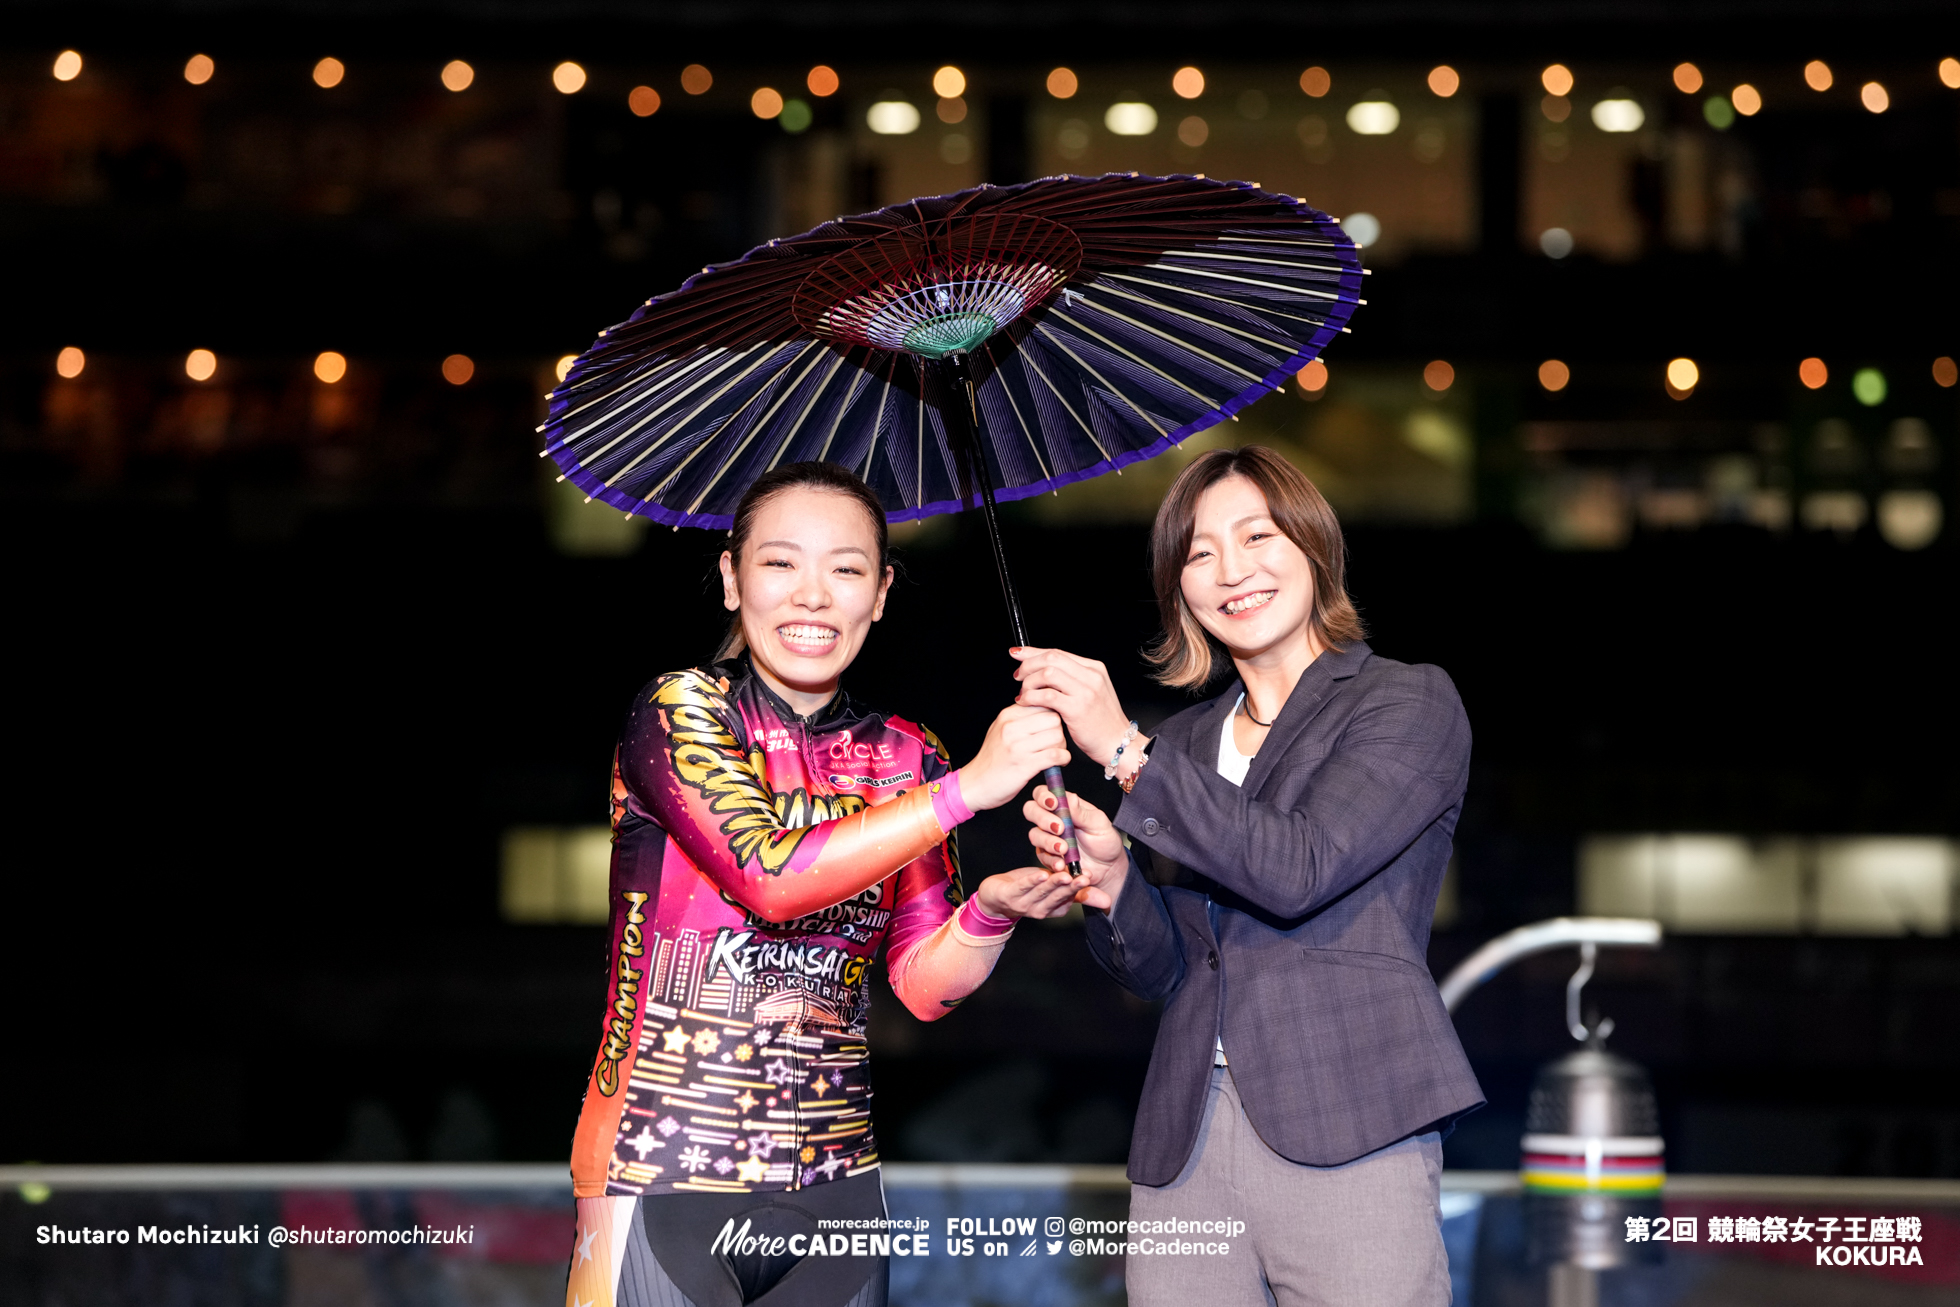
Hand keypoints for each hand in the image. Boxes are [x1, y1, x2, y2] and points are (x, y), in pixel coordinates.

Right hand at [957, 704, 1070, 810]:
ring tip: (1055, 754)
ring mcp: (1017, 747)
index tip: (1049, 730)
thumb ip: (1018, 718)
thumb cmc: (991, 760)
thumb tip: (1042, 707)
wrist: (974, 784)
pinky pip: (1055, 755)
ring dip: (1062, 747)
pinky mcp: (1024, 765)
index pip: (1043, 704)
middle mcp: (1011, 728)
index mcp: (1007, 716)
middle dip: (1059, 731)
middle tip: (1055, 744)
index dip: (1052, 717)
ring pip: (1057, 736)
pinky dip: (1063, 759)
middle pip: (1054, 719)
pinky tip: (1057, 763)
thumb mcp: (999, 730)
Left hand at [974, 866, 1082, 920]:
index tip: (1090, 877)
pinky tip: (1041, 873)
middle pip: (1058, 896)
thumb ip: (1077, 893)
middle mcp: (1040, 909)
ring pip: (1042, 891)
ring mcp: (1024, 903)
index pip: (1069, 898)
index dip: (1080, 889)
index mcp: (1052, 909)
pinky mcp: (1009, 894)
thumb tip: (1108, 900)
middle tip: (1085, 878)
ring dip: (1054, 883)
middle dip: (1071, 888)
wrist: (994, 896)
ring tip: (1065, 875)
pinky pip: (1022, 887)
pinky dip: (1032, 881)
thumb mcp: (1054, 888)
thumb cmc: (1027, 888)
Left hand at [1011, 647, 1134, 766]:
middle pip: (1051, 658)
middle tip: (1018, 677)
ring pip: (1047, 673)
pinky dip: (1031, 697)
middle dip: (1028, 665)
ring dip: (1029, 682)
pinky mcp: (1077, 708)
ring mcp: (1085, 691)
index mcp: (1094, 668)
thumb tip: (1042, 670)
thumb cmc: (1101, 722)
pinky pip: (1047, 695)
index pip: (1058, 652)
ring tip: (1024, 693)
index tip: (1018, 654)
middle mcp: (1091, 676)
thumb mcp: (1090, 693)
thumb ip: (1071, 679)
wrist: (1117, 743)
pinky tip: (1025, 702)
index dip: (1033, 652)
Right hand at [1022, 785, 1129, 912]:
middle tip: (1060, 828)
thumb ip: (1082, 812)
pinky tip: (1062, 864)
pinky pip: (1042, 856)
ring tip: (1064, 849)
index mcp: (1064, 805)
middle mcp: (1052, 819)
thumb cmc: (1104, 839)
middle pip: (1031, 811)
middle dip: (1043, 819)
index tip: (1053, 804)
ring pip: (1034, 835)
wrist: (1108, 866)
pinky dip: (1051, 860)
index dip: (1043, 796)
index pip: (1043, 793)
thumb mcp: (1098, 823)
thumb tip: (1070, 798)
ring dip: (1048, 842)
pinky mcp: (1048, 856)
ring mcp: (1048, 838)